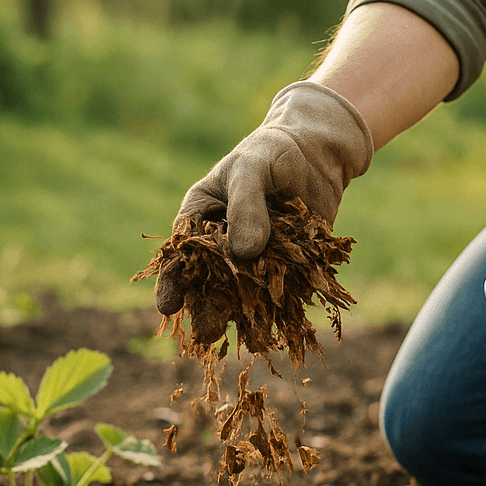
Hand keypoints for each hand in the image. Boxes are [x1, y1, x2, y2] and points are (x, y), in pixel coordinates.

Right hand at [155, 81, 372, 314]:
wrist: (318, 153)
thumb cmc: (272, 152)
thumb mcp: (251, 169)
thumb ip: (245, 204)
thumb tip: (245, 252)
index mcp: (200, 219)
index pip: (182, 254)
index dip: (173, 281)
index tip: (167, 306)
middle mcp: (224, 244)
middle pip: (211, 282)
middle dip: (208, 307)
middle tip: (207, 331)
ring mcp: (257, 258)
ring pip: (246, 292)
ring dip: (245, 314)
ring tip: (245, 332)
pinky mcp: (289, 266)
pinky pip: (283, 290)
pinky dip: (283, 305)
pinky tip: (284, 321)